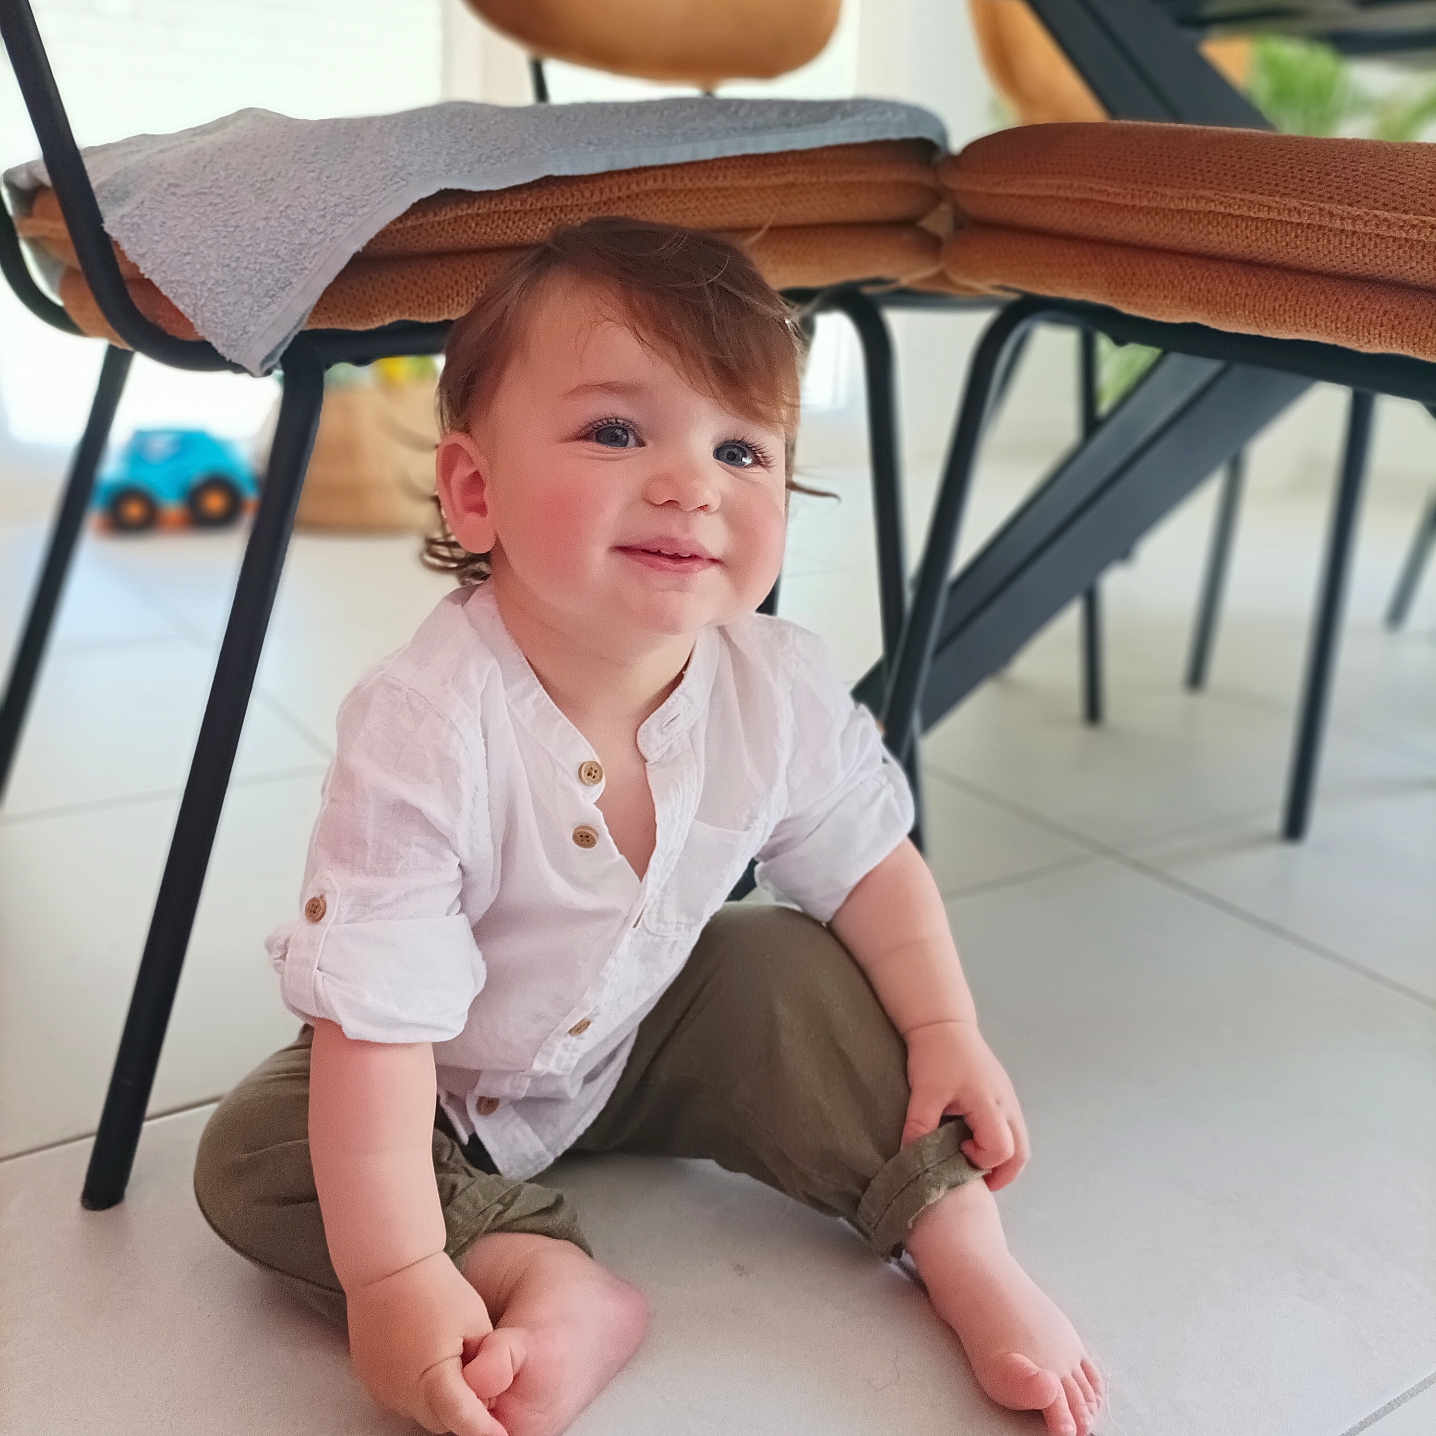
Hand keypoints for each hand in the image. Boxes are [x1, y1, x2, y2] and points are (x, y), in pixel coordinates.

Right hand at [345, 1250, 508, 1435]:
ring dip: (439, 1399)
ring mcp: (381, 1389)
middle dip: (464, 1410)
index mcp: (433, 1379)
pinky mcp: (369, 1379)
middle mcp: (401, 1393)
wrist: (388, 1265)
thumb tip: (488, 1395)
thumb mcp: (476, 1323)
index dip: (485, 1430)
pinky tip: (426, 1355)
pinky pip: (401, 1395)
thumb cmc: (437, 1287)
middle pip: (442, 1420)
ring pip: (420, 1410)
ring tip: (450, 1357)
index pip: (464, 1420)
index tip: (502, 1435)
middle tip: (481, 1383)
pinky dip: (417, 1388)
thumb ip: (484, 1364)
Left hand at [901, 1020, 1030, 1190]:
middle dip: (1002, 1173)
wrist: (943, 1023)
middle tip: (977, 1179)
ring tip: (975, 1161)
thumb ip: (919, 1127)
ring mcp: (1009, 1098)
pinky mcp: (1004, 1093)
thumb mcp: (923, 1092)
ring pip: (1021, 1141)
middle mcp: (1007, 1104)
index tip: (957, 1150)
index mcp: (990, 1103)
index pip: (1002, 1149)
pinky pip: (1013, 1128)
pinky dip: (1002, 1142)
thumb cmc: (936, 1056)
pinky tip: (976, 1140)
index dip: (981, 1160)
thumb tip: (909, 1160)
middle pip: (1022, 1153)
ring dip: (1003, 1158)